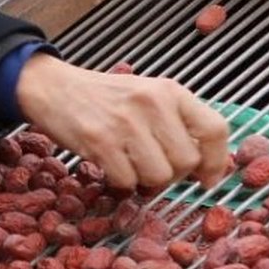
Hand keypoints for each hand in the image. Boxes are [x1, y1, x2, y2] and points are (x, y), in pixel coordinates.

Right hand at [14, 52, 229, 189]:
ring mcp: (125, 122)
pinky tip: (109, 164)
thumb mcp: (146, 95)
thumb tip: (205, 166)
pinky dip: (120, 181)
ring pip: (159, 175)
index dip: (217, 161)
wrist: (51, 87)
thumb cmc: (102, 97)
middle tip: (154, 169)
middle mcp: (152, 103)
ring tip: (130, 165)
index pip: (215, 129)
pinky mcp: (99, 140)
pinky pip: (127, 180)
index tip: (208, 177)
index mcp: (170, 91)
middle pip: (187, 161)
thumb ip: (176, 122)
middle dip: (173, 175)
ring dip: (145, 180)